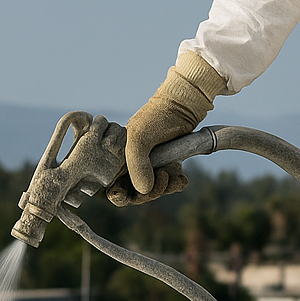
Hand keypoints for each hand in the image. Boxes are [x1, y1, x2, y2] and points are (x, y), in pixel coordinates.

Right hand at [113, 50, 224, 204]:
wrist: (185, 104)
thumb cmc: (157, 117)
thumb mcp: (139, 138)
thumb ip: (136, 165)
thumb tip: (143, 191)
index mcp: (119, 160)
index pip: (114, 189)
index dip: (122, 196)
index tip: (136, 191)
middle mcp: (133, 165)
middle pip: (136, 194)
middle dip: (151, 192)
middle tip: (163, 176)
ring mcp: (152, 166)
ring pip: (155, 191)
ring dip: (166, 187)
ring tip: (173, 172)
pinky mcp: (168, 165)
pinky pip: (171, 184)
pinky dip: (177, 183)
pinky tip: (182, 175)